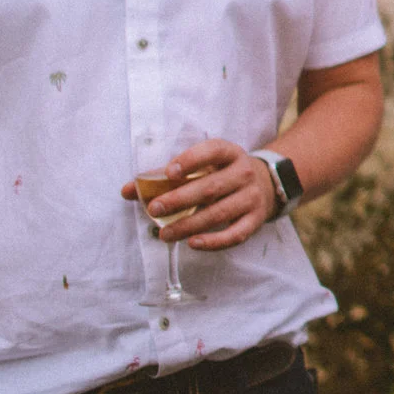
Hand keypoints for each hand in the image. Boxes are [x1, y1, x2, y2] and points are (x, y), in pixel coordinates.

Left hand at [119, 139, 276, 249]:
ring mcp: (251, 197)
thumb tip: (127, 190)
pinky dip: (214, 242)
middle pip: (211, 187)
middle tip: (154, 209)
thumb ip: (165, 177)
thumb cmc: (222, 174)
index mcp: (229, 153)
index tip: (169, 172)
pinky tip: (192, 243)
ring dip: (189, 225)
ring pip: (219, 213)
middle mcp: (244, 173)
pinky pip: (235, 235)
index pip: (213, 151)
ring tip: (164, 234)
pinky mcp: (255, 220)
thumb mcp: (203, 166)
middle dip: (180, 199)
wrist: (265, 184)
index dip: (191, 160)